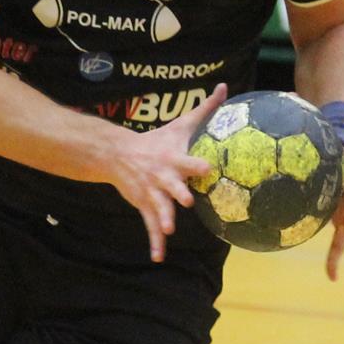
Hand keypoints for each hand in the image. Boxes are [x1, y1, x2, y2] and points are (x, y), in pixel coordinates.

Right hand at [112, 84, 226, 263]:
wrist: (117, 154)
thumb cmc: (157, 139)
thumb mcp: (180, 124)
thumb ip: (206, 108)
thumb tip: (225, 87)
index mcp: (172, 158)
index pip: (186, 160)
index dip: (195, 164)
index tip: (207, 167)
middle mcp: (161, 177)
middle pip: (170, 185)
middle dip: (177, 192)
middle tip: (185, 199)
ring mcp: (151, 192)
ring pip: (157, 207)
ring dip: (162, 218)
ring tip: (168, 229)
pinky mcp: (144, 205)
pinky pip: (150, 225)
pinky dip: (154, 241)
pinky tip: (158, 257)